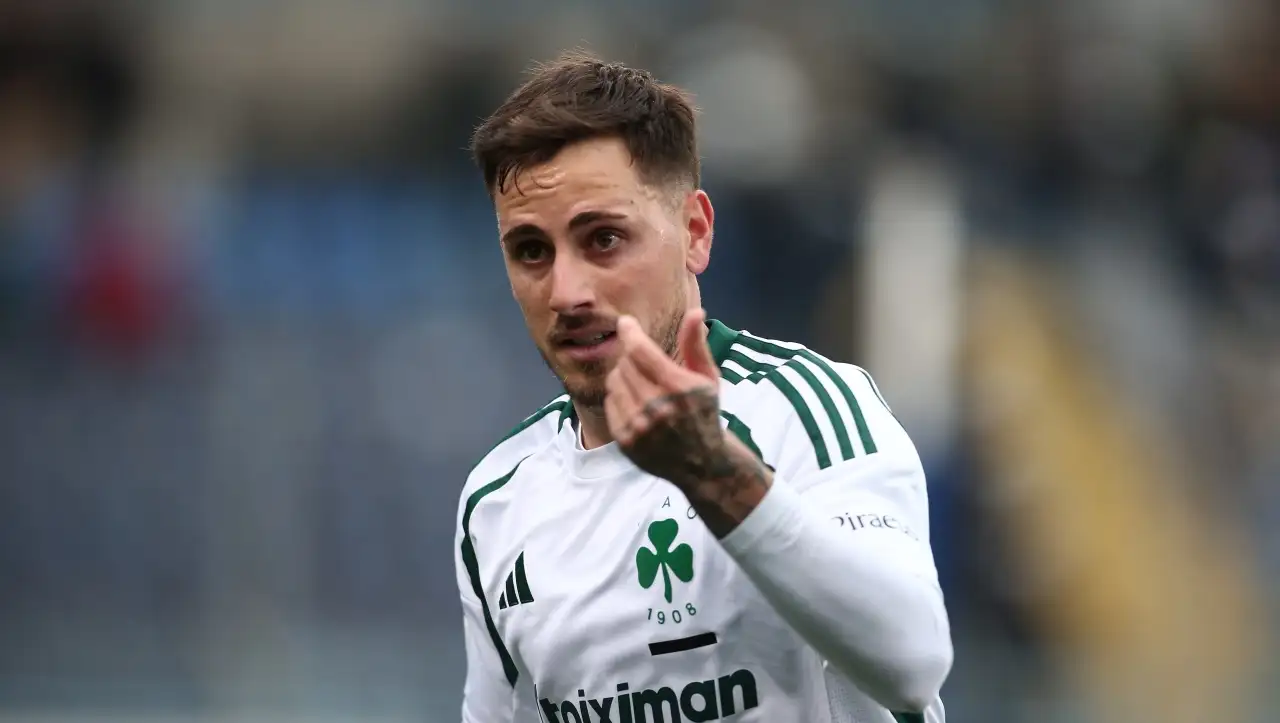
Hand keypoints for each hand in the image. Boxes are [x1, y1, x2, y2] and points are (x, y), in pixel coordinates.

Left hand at [605, 309, 730, 488]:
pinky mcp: (626, 441)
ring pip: (615, 382)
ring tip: (641, 383)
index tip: (625, 323)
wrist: (701, 463)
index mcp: (678, 388)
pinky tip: (636, 402)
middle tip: (643, 361)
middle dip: (632, 356)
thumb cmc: (704, 413)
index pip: (640, 350)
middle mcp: (657, 407)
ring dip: (624, 375)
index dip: (630, 332)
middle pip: (625, 364)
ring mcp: (639, 426)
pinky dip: (620, 397)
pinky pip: (611, 403)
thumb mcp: (708, 378)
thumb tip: (695, 312)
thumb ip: (696, 345)